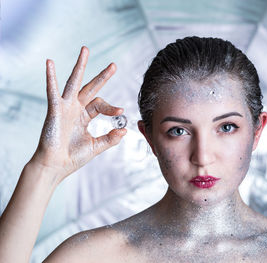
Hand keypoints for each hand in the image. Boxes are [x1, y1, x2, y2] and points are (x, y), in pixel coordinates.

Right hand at [30, 46, 125, 180]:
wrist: (56, 166)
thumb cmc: (72, 157)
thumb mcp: (96, 146)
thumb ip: (110, 138)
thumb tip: (125, 131)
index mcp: (85, 116)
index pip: (101, 105)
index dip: (112, 107)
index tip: (121, 112)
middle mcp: (75, 108)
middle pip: (91, 88)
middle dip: (102, 76)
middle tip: (114, 65)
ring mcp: (65, 107)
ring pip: (74, 82)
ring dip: (80, 66)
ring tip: (85, 50)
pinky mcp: (54, 109)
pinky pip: (52, 91)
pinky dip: (51, 77)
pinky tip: (49, 63)